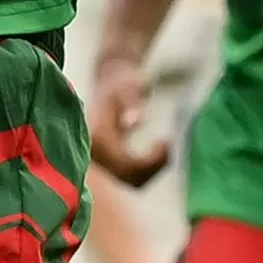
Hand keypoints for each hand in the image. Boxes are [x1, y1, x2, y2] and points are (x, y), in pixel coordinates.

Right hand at [90, 55, 168, 187]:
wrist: (112, 80)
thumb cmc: (123, 81)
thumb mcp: (129, 86)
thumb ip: (132, 101)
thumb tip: (133, 121)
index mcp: (97, 136)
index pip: (126, 165)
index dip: (151, 162)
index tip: (166, 141)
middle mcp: (94, 152)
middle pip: (130, 178)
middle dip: (154, 167)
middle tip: (167, 144)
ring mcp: (100, 160)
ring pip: (132, 181)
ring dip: (153, 169)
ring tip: (164, 147)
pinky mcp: (108, 163)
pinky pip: (131, 178)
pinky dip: (148, 170)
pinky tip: (157, 153)